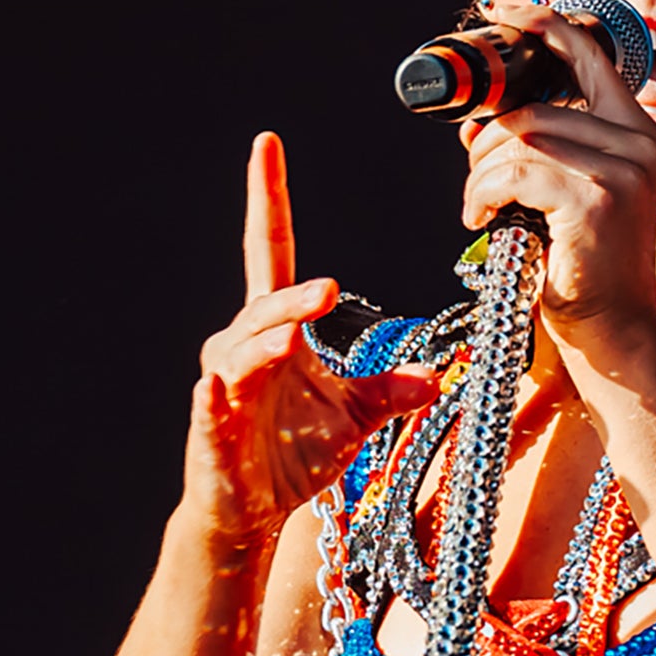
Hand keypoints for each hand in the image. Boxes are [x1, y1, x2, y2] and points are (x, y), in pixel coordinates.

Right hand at [180, 132, 438, 546]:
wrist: (250, 511)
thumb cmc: (294, 451)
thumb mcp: (357, 415)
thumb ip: (394, 388)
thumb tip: (444, 372)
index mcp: (276, 328)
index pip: (270, 248)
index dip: (268, 197)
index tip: (267, 144)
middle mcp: (244, 346)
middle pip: (266, 304)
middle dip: (293, 298)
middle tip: (329, 290)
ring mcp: (222, 387)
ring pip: (240, 350)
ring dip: (266, 339)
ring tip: (294, 337)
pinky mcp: (210, 429)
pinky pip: (211, 405)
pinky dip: (216, 394)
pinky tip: (217, 385)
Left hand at [459, 5, 655, 355]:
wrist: (614, 332)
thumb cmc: (583, 264)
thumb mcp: (571, 191)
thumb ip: (546, 144)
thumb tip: (482, 115)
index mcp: (637, 130)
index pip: (588, 53)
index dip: (541, 25)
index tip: (502, 15)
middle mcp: (638, 141)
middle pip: (532, 109)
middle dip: (486, 142)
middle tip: (475, 181)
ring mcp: (622, 170)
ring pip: (519, 139)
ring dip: (480, 175)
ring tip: (480, 209)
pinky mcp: (595, 200)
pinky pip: (513, 172)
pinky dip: (481, 194)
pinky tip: (481, 220)